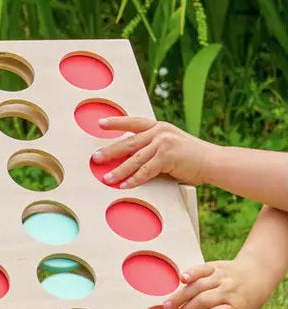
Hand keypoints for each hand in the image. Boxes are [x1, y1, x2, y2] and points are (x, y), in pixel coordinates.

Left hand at [91, 117, 218, 188]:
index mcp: (159, 127)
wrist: (212, 161)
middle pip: (129, 142)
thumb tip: (127, 159)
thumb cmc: (189, 157)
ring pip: (134, 159)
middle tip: (95, 158)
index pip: (133, 123)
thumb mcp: (169, 145)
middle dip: (110, 151)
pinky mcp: (167, 157)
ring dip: (119, 170)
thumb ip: (151, 148)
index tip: (100, 123)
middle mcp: (160, 132)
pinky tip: (123, 185)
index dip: (116, 122)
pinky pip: (145, 170)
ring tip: (106, 179)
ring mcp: (163, 143)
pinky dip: (133, 179)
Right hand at [163, 258, 272, 308]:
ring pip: (198, 286)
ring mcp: (222, 277)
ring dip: (180, 297)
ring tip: (167, 307)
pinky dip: (191, 272)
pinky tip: (181, 279)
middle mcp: (230, 290)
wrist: (258, 272)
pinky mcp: (215, 266)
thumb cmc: (247, 299)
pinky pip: (202, 269)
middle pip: (203, 301)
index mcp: (238, 305)